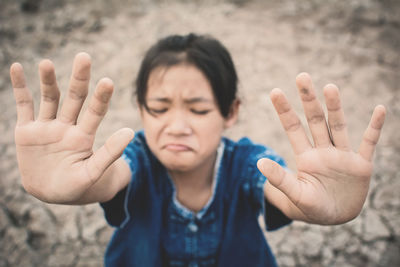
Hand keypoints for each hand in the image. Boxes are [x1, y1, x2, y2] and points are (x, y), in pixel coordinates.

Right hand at [10, 53, 133, 203]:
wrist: (50, 194)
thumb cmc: (77, 186)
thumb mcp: (93, 172)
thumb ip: (109, 153)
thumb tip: (130, 132)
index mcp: (84, 136)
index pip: (95, 112)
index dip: (101, 98)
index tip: (108, 82)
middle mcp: (67, 126)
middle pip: (74, 98)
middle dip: (79, 79)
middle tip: (84, 57)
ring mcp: (47, 127)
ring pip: (49, 98)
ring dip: (48, 80)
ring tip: (47, 63)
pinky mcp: (27, 130)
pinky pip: (23, 105)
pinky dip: (20, 88)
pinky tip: (16, 68)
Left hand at [257, 73, 385, 223]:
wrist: (334, 218)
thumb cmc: (311, 207)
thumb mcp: (295, 194)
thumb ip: (280, 179)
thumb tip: (259, 162)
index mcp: (306, 156)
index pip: (293, 128)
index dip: (284, 110)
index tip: (275, 91)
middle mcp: (323, 151)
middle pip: (315, 120)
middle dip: (309, 100)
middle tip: (301, 76)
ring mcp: (342, 156)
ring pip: (338, 126)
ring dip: (335, 108)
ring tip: (330, 88)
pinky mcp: (361, 165)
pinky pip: (369, 143)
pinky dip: (374, 127)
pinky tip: (379, 110)